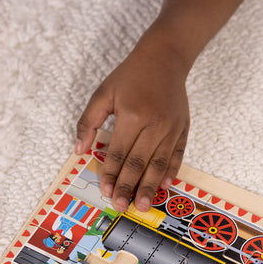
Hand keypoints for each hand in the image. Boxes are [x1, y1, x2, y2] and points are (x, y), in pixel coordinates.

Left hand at [75, 35, 189, 212]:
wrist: (165, 58)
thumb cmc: (130, 76)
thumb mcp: (103, 93)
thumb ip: (88, 122)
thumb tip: (79, 150)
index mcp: (133, 115)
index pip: (119, 152)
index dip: (111, 174)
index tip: (105, 191)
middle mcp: (155, 124)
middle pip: (139, 163)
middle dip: (128, 186)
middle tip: (122, 205)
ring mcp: (172, 128)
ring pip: (159, 163)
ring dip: (150, 186)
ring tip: (143, 205)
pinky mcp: (183, 129)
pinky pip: (177, 155)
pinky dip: (171, 171)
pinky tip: (164, 185)